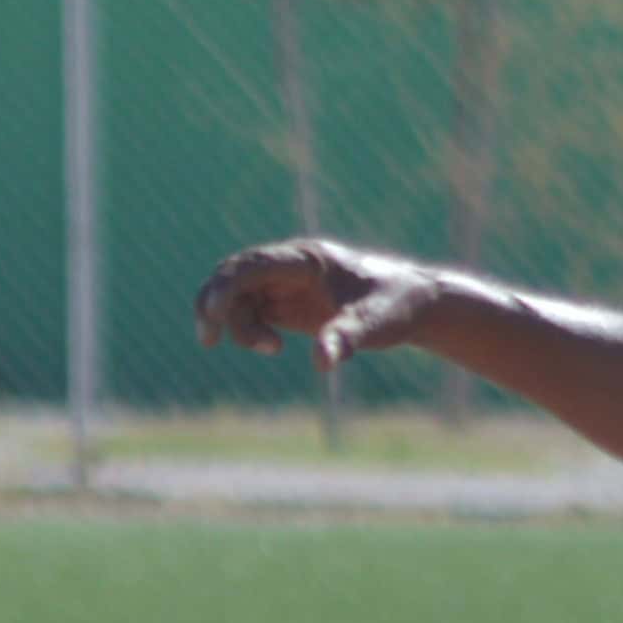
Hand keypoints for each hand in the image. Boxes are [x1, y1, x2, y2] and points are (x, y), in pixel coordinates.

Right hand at [193, 239, 446, 368]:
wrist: (413, 304)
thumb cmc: (396, 307)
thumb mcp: (375, 324)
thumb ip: (346, 339)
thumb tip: (321, 363)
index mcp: (308, 259)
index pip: (255, 264)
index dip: (228, 285)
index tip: (216, 314)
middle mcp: (291, 266)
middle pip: (235, 276)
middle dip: (216, 304)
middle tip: (208, 340)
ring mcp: (286, 284)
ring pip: (238, 296)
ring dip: (237, 323)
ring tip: (273, 348)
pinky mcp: (287, 304)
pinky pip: (250, 310)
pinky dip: (246, 329)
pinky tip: (270, 347)